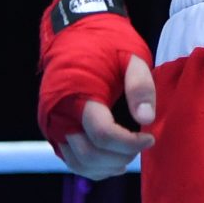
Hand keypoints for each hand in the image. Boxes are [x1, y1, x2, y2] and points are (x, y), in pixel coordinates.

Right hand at [54, 53, 156, 178]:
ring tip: (131, 154)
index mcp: (78, 96)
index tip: (151, 138)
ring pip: (78, 163)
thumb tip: (146, 119)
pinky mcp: (53, 130)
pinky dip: (92, 167)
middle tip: (143, 145)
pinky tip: (114, 163)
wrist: (74, 35)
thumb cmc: (107, 45)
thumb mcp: (132, 58)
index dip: (130, 143)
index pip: (102, 134)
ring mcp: (52, 125)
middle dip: (121, 155)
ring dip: (107, 165)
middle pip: (90, 153)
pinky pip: (70, 159)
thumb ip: (141, 87)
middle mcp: (59, 115)